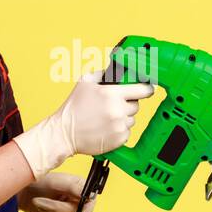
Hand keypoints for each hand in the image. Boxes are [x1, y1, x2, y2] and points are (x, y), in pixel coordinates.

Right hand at [12, 68, 155, 181]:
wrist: (64, 133)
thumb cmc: (73, 108)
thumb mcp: (85, 82)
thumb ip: (103, 74)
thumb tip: (118, 72)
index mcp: (111, 94)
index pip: (142, 89)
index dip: (146, 88)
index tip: (147, 89)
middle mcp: (118, 110)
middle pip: (136, 105)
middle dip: (127, 103)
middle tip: (113, 105)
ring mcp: (119, 126)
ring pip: (131, 119)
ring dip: (123, 117)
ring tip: (106, 118)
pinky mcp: (119, 139)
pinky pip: (127, 132)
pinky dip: (119, 130)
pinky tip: (106, 128)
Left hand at [18, 171, 96, 211]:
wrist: (24, 192)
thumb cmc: (39, 181)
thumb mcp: (56, 181)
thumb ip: (73, 187)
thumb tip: (89, 195)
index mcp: (83, 186)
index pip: (91, 201)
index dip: (83, 208)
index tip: (70, 207)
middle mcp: (81, 199)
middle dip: (57, 209)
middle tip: (40, 202)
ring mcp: (73, 211)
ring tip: (40, 203)